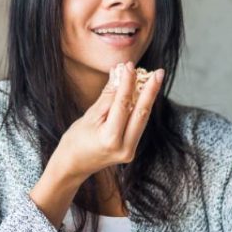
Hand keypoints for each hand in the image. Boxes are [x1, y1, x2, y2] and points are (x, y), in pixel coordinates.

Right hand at [51, 61, 164, 181]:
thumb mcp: (89, 116)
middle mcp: (124, 147)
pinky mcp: (131, 150)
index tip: (130, 65)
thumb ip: (108, 97)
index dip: (128, 82)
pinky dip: (140, 108)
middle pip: (142, 113)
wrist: (73, 165)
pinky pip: (138, 125)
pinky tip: (143, 94)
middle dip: (151, 91)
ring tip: (154, 79)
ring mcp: (130, 151)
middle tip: (159, 72)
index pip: (123, 104)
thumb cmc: (76, 140)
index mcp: (110, 139)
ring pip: (142, 119)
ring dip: (148, 98)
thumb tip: (119, 74)